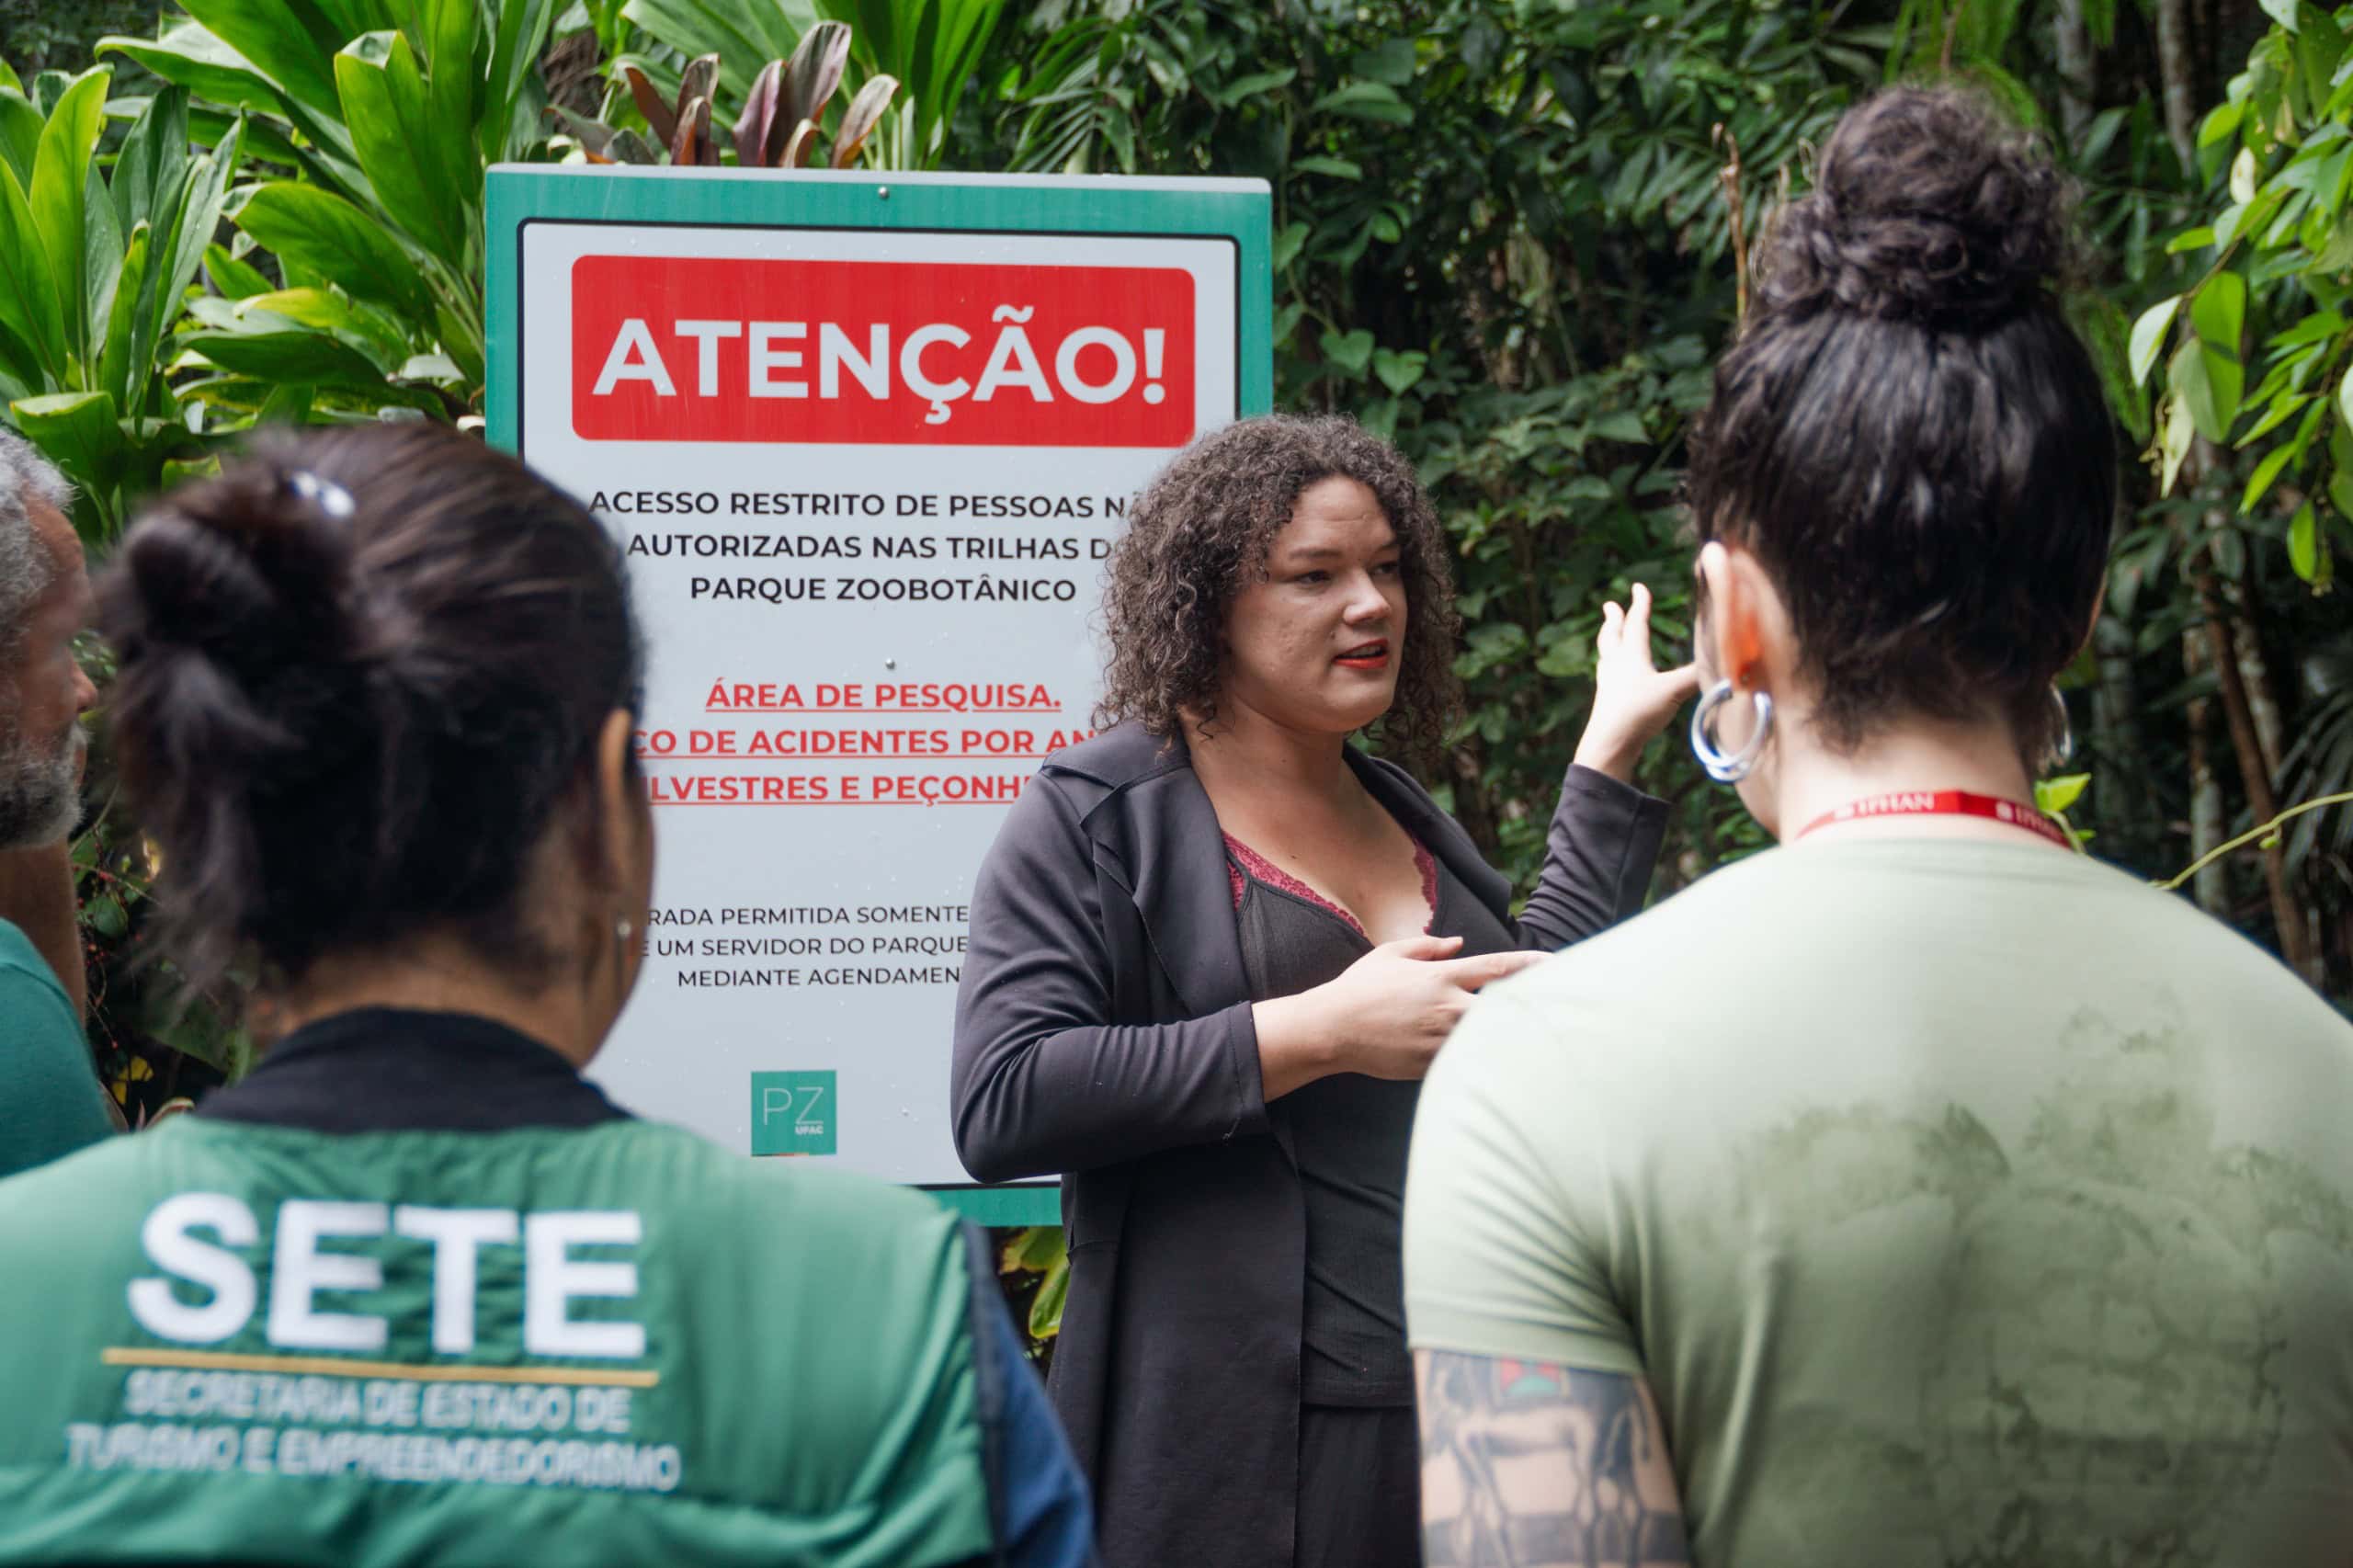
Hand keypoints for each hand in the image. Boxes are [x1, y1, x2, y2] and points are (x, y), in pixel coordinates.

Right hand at [1255, 935, 1544, 1097]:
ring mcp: (1442, 1038)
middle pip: (1506, 1008)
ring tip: (1540, 1041)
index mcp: (1442, 976)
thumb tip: (1458, 943)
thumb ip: (1427, 946)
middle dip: (1532, 1008)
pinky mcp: (1432, 1063)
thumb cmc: (1360, 988)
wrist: (1333, 1028)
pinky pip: (1466, 1062)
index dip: (1531, 966)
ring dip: (1510, 1037)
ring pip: (1489, 1038)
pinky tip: (1499, 1066)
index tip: (1557, 964)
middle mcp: (1448, 1006)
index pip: (1498, 969)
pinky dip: (1481, 1061)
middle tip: (1561, 1008)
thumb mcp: (1390, 954)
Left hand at [1572, 583, 1701, 782]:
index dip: (1640, 604)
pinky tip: (1614, 678)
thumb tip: (1726, 667)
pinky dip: (1611, 669)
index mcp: (1631, 657)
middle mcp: (1616, 667)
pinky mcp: (1607, 704)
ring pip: (1607, 656)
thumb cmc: (1638, 712)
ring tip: (1609, 637)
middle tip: (1610, 606)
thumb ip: (1696, 676)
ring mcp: (1609, 685)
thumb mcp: (1672, 691)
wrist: (1609, 744)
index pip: (1636, 624)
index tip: (1638, 586)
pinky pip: (1608, 677)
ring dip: (1609, 642)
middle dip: (1614, 619)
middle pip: (1612, 636)